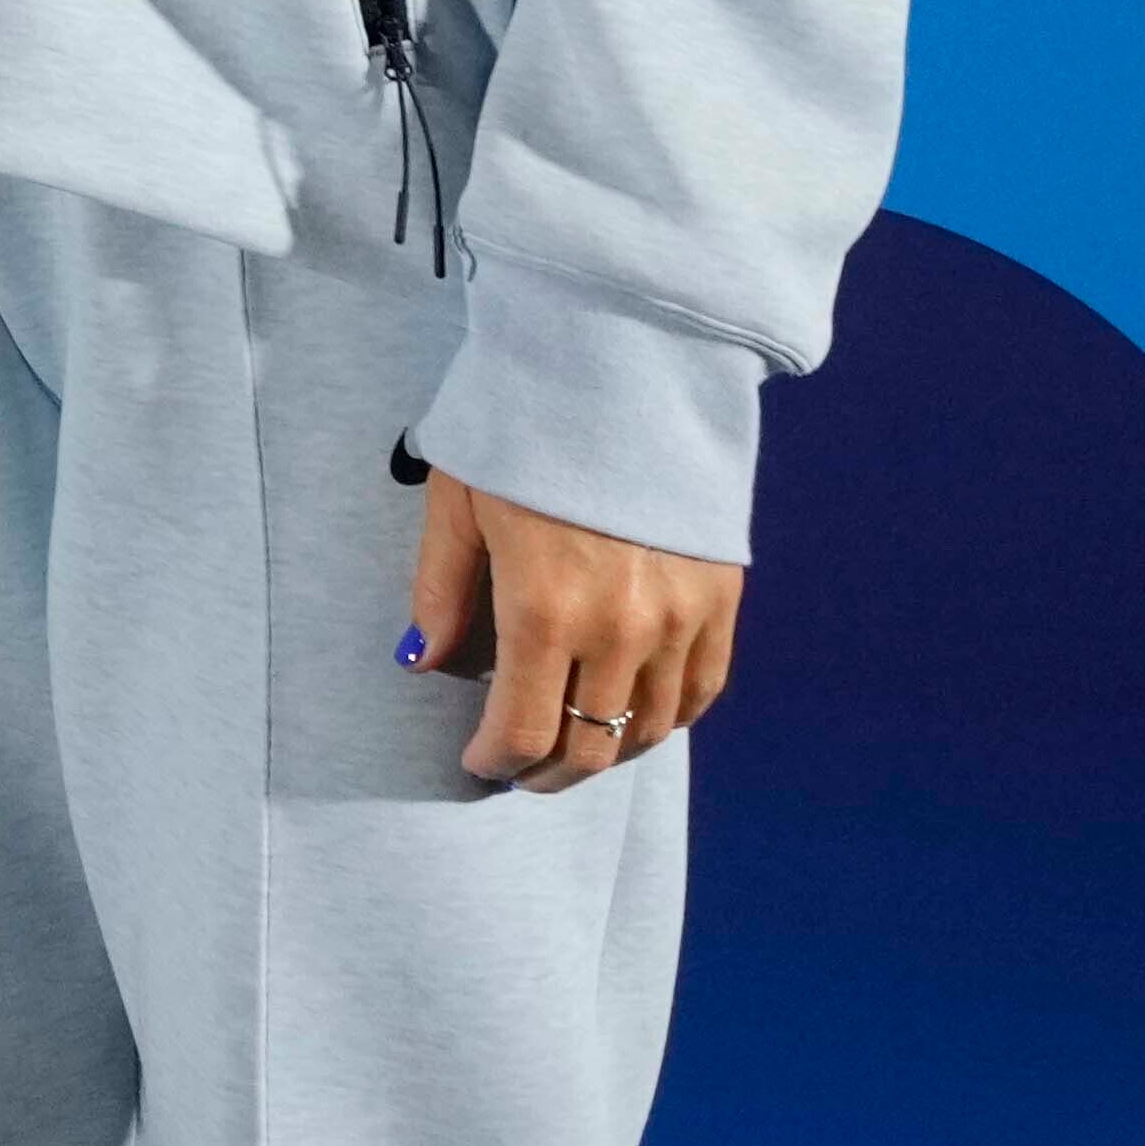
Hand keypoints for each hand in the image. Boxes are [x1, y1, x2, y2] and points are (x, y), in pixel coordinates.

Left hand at [406, 463, 740, 786]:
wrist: (624, 373)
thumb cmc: (523, 432)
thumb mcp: (457, 502)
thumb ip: (440, 590)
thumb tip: (422, 660)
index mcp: (544, 608)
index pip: (523, 730)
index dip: (495, 760)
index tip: (478, 762)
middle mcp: (620, 629)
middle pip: (589, 747)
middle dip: (546, 773)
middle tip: (519, 770)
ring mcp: (680, 619)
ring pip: (650, 730)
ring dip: (606, 752)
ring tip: (570, 746)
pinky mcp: (722, 600)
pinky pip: (700, 691)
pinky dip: (666, 720)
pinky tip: (634, 718)